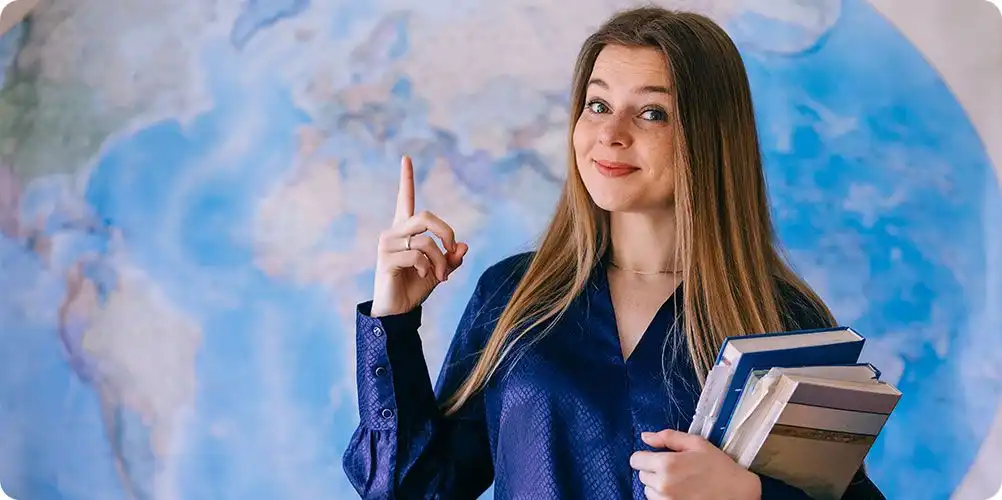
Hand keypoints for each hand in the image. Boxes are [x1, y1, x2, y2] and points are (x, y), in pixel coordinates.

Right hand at [371, 156, 467, 316]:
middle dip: (446, 231)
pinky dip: (427, 267)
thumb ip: (452, 257)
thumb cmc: (416, 286)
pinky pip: (416, 256)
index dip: (406, 179)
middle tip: (453, 249)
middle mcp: (394, 232)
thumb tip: (464, 246)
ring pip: (424, 241)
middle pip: (425, 216)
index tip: (406, 158)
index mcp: (405, 230)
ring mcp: (387, 244)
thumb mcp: (440, 270)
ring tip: (441, 276)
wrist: (397, 311)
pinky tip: (424, 276)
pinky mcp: (385, 259)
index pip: (404, 198)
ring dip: (439, 260)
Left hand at [630, 429, 760, 499]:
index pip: (635, 460)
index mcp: (667, 464)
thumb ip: (667, 437)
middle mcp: (663, 485)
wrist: (737, 493)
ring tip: (679, 482)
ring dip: (658, 486)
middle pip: (642, 475)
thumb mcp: (696, 443)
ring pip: (648, 491)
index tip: (655, 457)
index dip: (645, 457)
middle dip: (653, 470)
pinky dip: (664, 497)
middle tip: (674, 469)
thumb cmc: (719, 466)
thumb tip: (645, 437)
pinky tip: (680, 493)